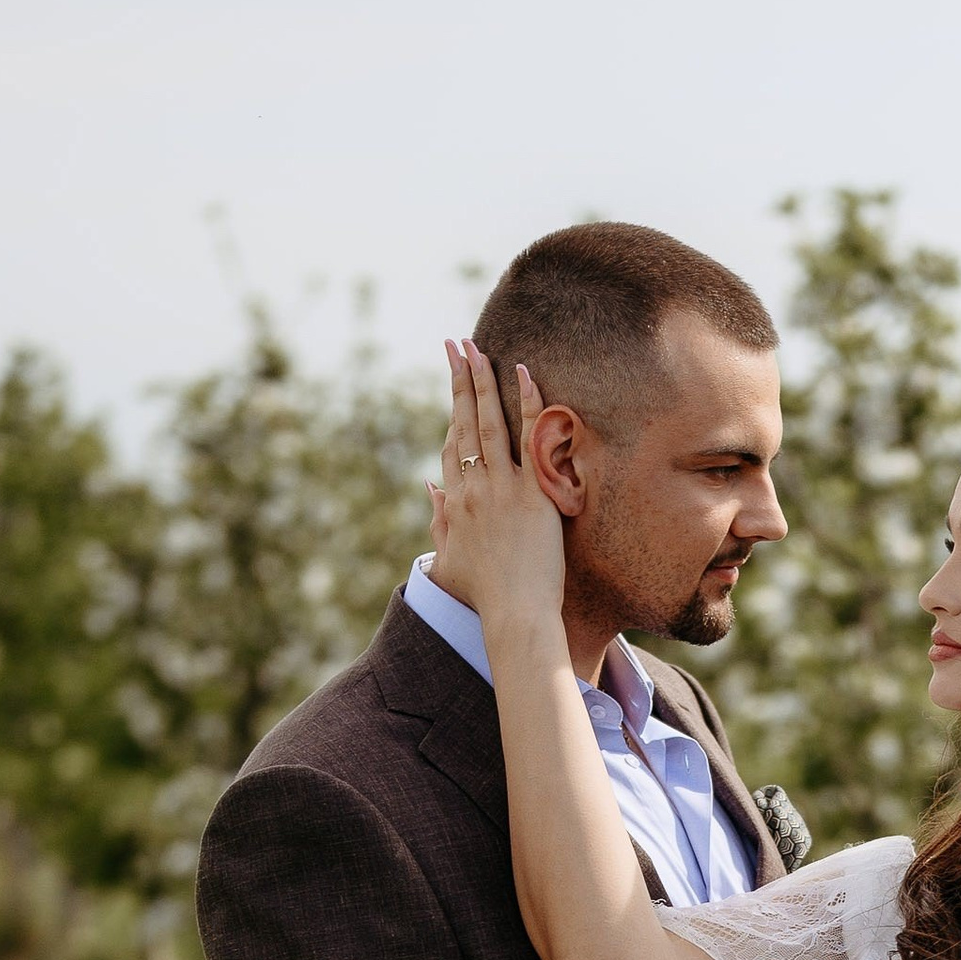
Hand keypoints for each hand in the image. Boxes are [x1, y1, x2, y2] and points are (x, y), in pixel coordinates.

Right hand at [431, 339, 566, 635]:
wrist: (514, 615)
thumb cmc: (485, 598)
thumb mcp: (450, 562)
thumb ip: (439, 523)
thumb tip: (429, 488)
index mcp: (456, 504)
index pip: (452, 446)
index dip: (452, 411)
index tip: (452, 382)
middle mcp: (473, 489)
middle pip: (464, 424)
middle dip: (459, 380)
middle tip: (456, 344)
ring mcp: (501, 488)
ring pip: (489, 423)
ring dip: (482, 381)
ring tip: (477, 348)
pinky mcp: (531, 493)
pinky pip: (529, 438)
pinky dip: (526, 403)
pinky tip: (523, 372)